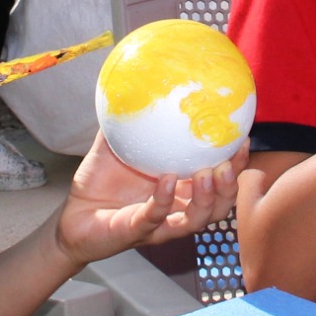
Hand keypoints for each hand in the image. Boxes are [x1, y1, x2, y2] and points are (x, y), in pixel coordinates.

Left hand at [54, 135, 247, 264]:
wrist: (73, 214)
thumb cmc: (100, 183)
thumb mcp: (116, 144)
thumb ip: (129, 119)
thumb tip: (135, 82)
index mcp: (180, 188)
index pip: (218, 180)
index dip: (235, 164)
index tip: (243, 139)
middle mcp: (176, 209)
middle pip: (218, 206)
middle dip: (229, 186)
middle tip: (229, 164)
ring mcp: (159, 224)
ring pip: (196, 220)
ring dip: (207, 199)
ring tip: (207, 174)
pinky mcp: (136, 232)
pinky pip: (155, 218)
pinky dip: (162, 200)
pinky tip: (166, 180)